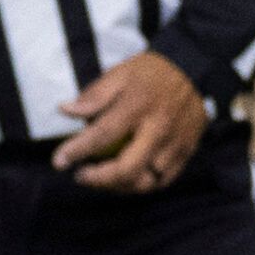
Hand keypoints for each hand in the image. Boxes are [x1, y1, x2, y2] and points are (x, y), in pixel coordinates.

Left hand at [51, 52, 207, 193]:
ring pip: (144, 182)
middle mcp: (159, 128)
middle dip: (98, 179)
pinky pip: (161, 181)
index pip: (103, 134)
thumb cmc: (150, 74)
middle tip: (81, 175)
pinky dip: (140, 185)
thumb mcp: (120, 74)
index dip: (77, 150)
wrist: (196, 68)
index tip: (59, 161)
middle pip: (127, 169)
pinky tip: (125, 179)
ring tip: (101, 177)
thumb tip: (64, 110)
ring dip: (118, 186)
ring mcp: (175, 143)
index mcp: (138, 105)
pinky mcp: (186, 152)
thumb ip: (93, 95)